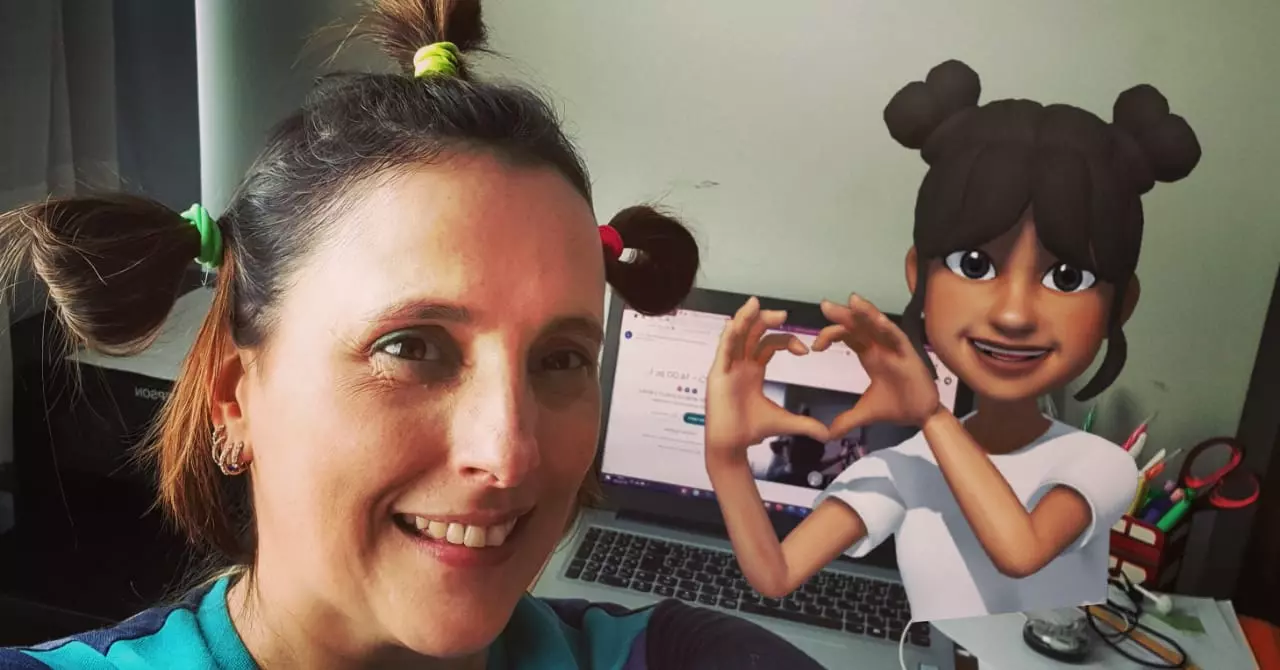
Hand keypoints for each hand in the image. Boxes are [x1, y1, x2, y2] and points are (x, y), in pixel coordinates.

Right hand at [705, 297, 828, 459]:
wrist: (732, 447)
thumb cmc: (751, 431)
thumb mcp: (785, 422)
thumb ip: (806, 424)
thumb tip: (826, 434)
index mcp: (752, 370)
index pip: (768, 344)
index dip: (786, 341)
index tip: (805, 350)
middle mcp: (739, 364)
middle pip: (751, 333)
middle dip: (766, 320)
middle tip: (783, 315)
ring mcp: (727, 368)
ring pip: (735, 335)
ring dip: (744, 319)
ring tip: (755, 304)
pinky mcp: (718, 374)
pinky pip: (722, 350)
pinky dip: (728, 336)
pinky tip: (733, 324)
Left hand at [812, 294, 941, 434]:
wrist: (921, 416)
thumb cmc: (898, 407)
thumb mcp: (865, 413)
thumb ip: (845, 420)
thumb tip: (826, 434)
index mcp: (870, 356)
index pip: (849, 337)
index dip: (831, 335)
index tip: (815, 347)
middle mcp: (881, 347)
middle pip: (860, 325)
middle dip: (843, 315)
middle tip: (824, 305)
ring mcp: (895, 349)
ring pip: (878, 324)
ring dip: (865, 312)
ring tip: (852, 300)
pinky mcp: (908, 355)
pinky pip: (897, 337)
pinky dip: (887, 327)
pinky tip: (876, 319)